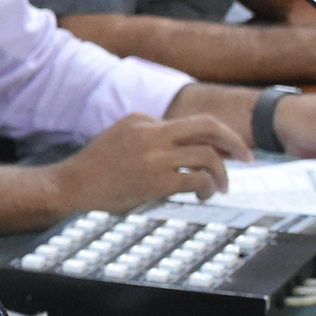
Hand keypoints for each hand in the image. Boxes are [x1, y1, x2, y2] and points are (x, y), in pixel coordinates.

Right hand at [50, 112, 246, 213]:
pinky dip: (208, 188)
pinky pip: (197, 179)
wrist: (68, 187)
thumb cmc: (92, 171)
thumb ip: (147, 137)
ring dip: (222, 173)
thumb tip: (181, 152)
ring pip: (208, 155)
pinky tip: (203, 196)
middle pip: (208, 126)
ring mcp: (154, 156)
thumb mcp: (118, 138)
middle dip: (234, 141)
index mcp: (141, 119)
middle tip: (247, 156)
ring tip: (221, 187)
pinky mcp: (156, 180)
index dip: (212, 138)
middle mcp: (151, 132)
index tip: (224, 152)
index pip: (188, 123)